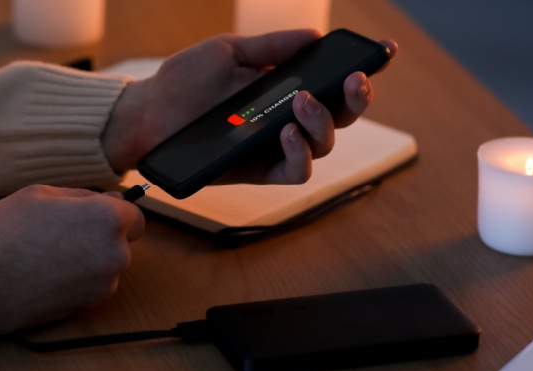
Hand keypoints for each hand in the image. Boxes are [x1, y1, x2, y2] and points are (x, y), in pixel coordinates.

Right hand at [0, 185, 144, 349]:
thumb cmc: (0, 234)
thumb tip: (106, 200)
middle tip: (58, 229)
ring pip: (106, 264)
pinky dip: (76, 279)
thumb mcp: (41, 193)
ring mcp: (102, 286)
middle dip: (99, 234)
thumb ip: (82, 196)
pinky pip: (91, 285)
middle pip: (122, 240)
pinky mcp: (87, 308)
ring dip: (87, 257)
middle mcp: (114, 255)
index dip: (114, 212)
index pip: (135, 215)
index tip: (92, 213)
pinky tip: (45, 272)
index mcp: (106, 220)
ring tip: (46, 251)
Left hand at [102, 29, 397, 183]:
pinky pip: (294, 172)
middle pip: (340, 117)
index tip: (385, 52)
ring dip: (322, 122)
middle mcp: (287, 120)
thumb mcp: (228, 52)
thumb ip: (271, 47)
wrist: (147, 113)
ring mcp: (274, 147)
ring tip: (302, 103)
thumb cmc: (185, 81)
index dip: (362, 72)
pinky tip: (286, 131)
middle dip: (357, 99)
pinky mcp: (257, 172)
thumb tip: (313, 37)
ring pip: (322, 145)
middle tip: (353, 81)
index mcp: (284, 89)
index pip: (333, 84)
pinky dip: (299, 153)